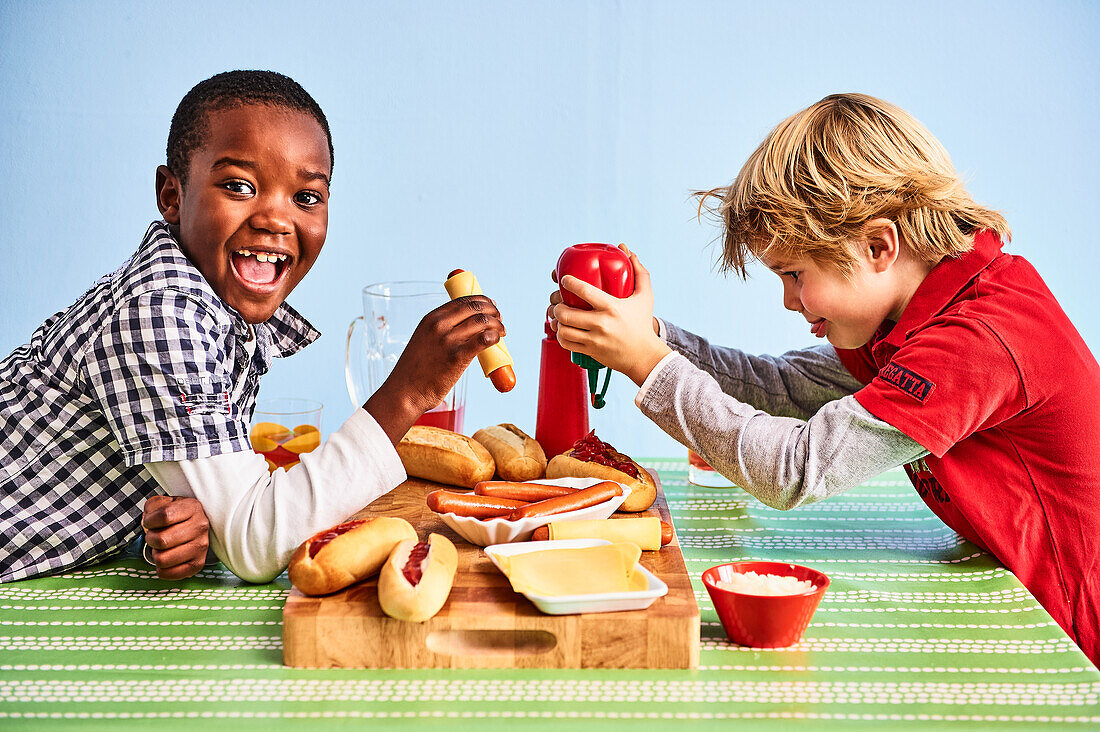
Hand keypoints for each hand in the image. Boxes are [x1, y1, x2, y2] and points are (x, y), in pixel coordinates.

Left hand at [142, 495, 211, 579]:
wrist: (194, 525)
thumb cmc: (176, 515)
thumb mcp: (164, 502)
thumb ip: (153, 506)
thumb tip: (148, 520)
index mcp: (192, 508)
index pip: (164, 516)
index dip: (149, 521)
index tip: (150, 522)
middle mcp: (200, 526)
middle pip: (162, 540)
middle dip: (150, 539)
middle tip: (154, 537)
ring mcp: (201, 546)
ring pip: (163, 559)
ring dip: (156, 555)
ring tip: (161, 549)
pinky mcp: (198, 563)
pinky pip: (170, 573)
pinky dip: (161, 570)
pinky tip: (165, 560)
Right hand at [366, 295, 505, 442]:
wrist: (405, 392)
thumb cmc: (416, 371)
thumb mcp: (424, 341)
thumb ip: (441, 331)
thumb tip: (467, 328)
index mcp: (431, 319)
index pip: (462, 300)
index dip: (482, 301)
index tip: (491, 306)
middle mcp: (439, 325)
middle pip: (475, 308)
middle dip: (493, 311)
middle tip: (500, 319)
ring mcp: (448, 340)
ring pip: (482, 322)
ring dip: (497, 324)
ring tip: (502, 331)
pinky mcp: (457, 357)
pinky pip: (484, 339)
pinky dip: (495, 336)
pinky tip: (497, 339)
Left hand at [550, 244, 670, 385]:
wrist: (644, 356)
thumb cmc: (642, 323)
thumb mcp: (645, 296)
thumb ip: (639, 272)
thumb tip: (627, 250)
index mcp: (611, 307)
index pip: (584, 290)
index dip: (569, 283)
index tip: (564, 280)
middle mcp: (601, 323)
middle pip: (566, 313)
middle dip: (557, 306)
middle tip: (559, 303)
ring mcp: (594, 339)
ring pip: (563, 329)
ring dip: (557, 322)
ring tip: (559, 317)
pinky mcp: (590, 351)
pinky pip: (566, 343)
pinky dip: (561, 336)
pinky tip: (563, 330)